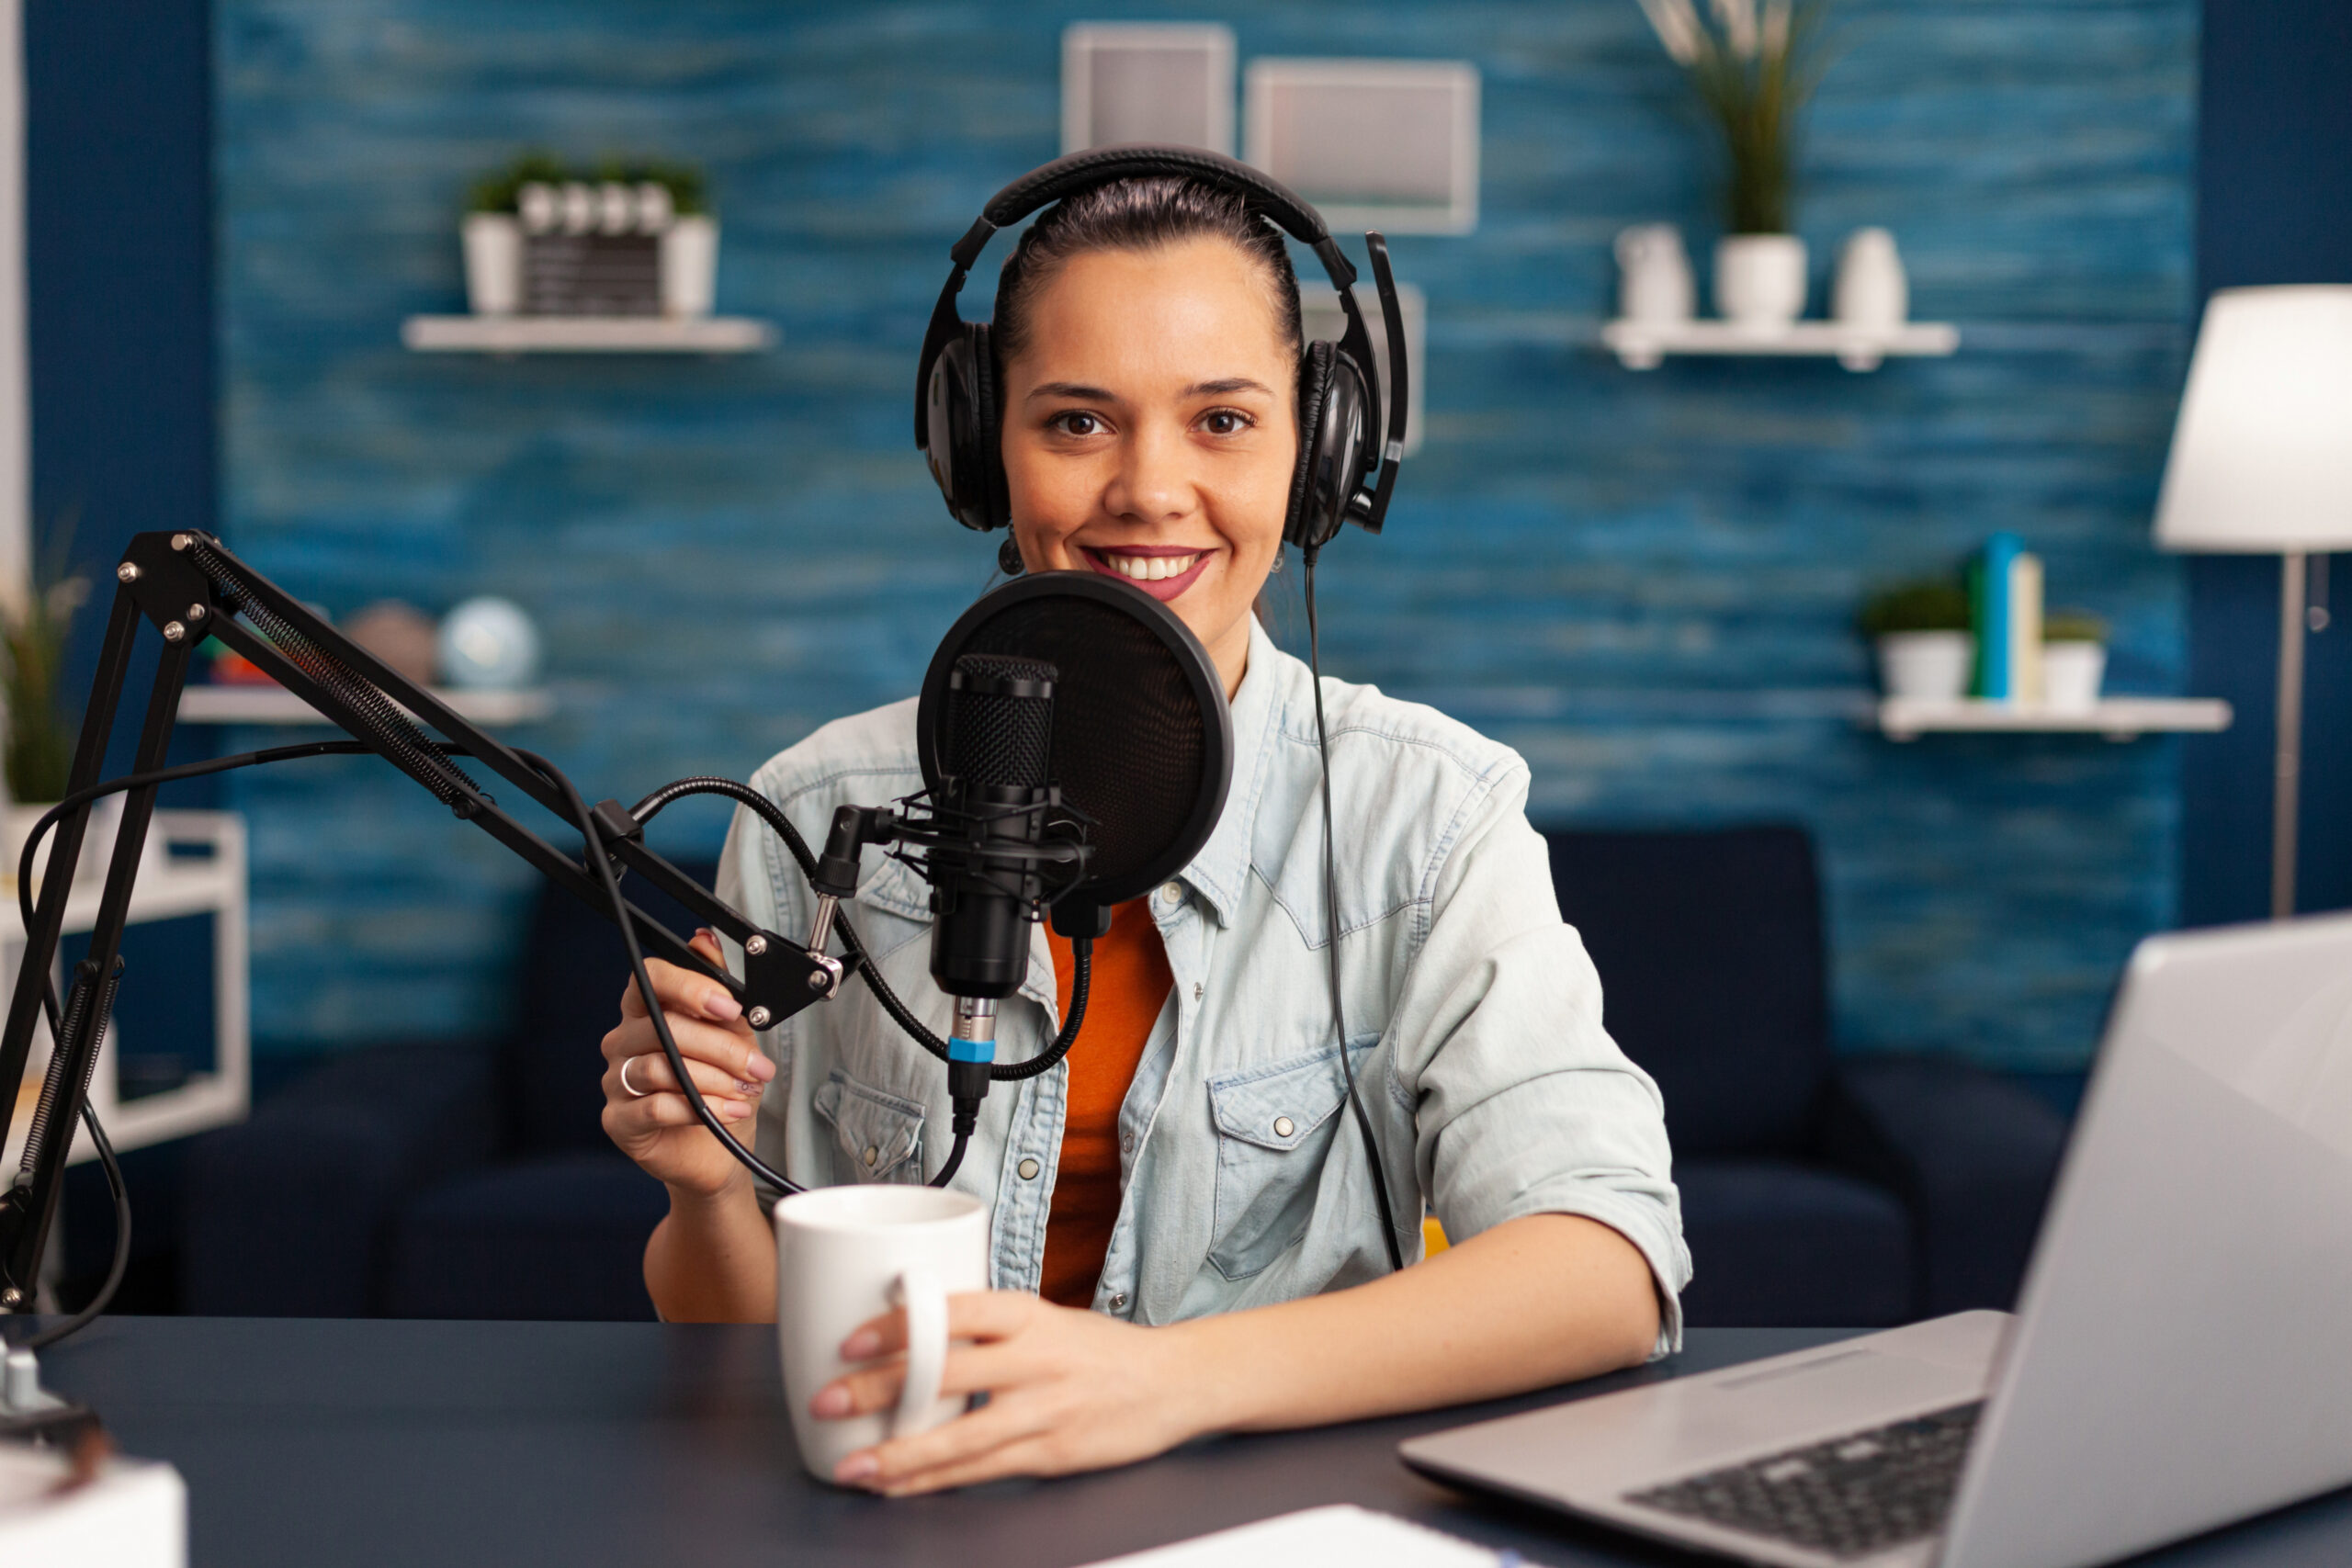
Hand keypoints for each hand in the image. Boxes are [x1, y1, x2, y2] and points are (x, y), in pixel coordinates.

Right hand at [600, 930, 774, 1197]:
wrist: (719, 1151)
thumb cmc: (721, 1090)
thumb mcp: (733, 1035)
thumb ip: (718, 990)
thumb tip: (704, 939)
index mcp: (647, 1011)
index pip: (650, 978)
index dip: (689, 987)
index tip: (728, 1007)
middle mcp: (624, 1041)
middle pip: (665, 1027)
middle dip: (722, 1047)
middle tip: (757, 1066)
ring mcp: (616, 1081)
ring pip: (662, 1067)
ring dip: (714, 1080)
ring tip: (744, 1092)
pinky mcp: (618, 1120)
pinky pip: (655, 1106)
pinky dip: (698, 1109)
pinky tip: (725, 1112)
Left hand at [812, 1291, 1206, 1494]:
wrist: (1173, 1382)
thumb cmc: (1099, 1350)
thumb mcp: (1045, 1319)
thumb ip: (985, 1330)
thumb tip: (905, 1336)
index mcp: (1029, 1314)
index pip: (956, 1310)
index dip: (901, 1324)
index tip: (850, 1340)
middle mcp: (1036, 1358)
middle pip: (947, 1374)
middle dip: (880, 1391)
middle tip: (827, 1402)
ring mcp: (1046, 1410)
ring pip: (961, 1437)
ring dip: (899, 1454)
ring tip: (853, 1466)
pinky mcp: (1052, 1453)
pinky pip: (981, 1471)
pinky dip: (934, 1480)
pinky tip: (898, 1485)